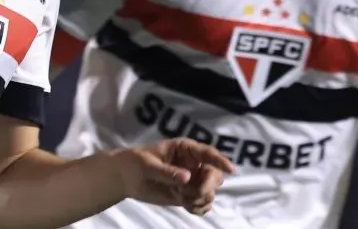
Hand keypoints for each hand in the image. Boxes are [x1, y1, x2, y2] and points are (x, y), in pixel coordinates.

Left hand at [115, 138, 233, 215]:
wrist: (126, 178)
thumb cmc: (136, 163)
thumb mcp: (148, 165)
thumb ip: (168, 172)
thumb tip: (187, 177)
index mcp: (186, 149)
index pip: (207, 153)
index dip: (220, 160)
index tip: (231, 169)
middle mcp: (193, 164)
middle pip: (214, 175)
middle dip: (206, 187)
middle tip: (189, 195)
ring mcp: (193, 180)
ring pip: (211, 191)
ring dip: (200, 200)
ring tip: (181, 199)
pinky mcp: (188, 194)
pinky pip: (204, 204)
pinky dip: (199, 208)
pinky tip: (187, 207)